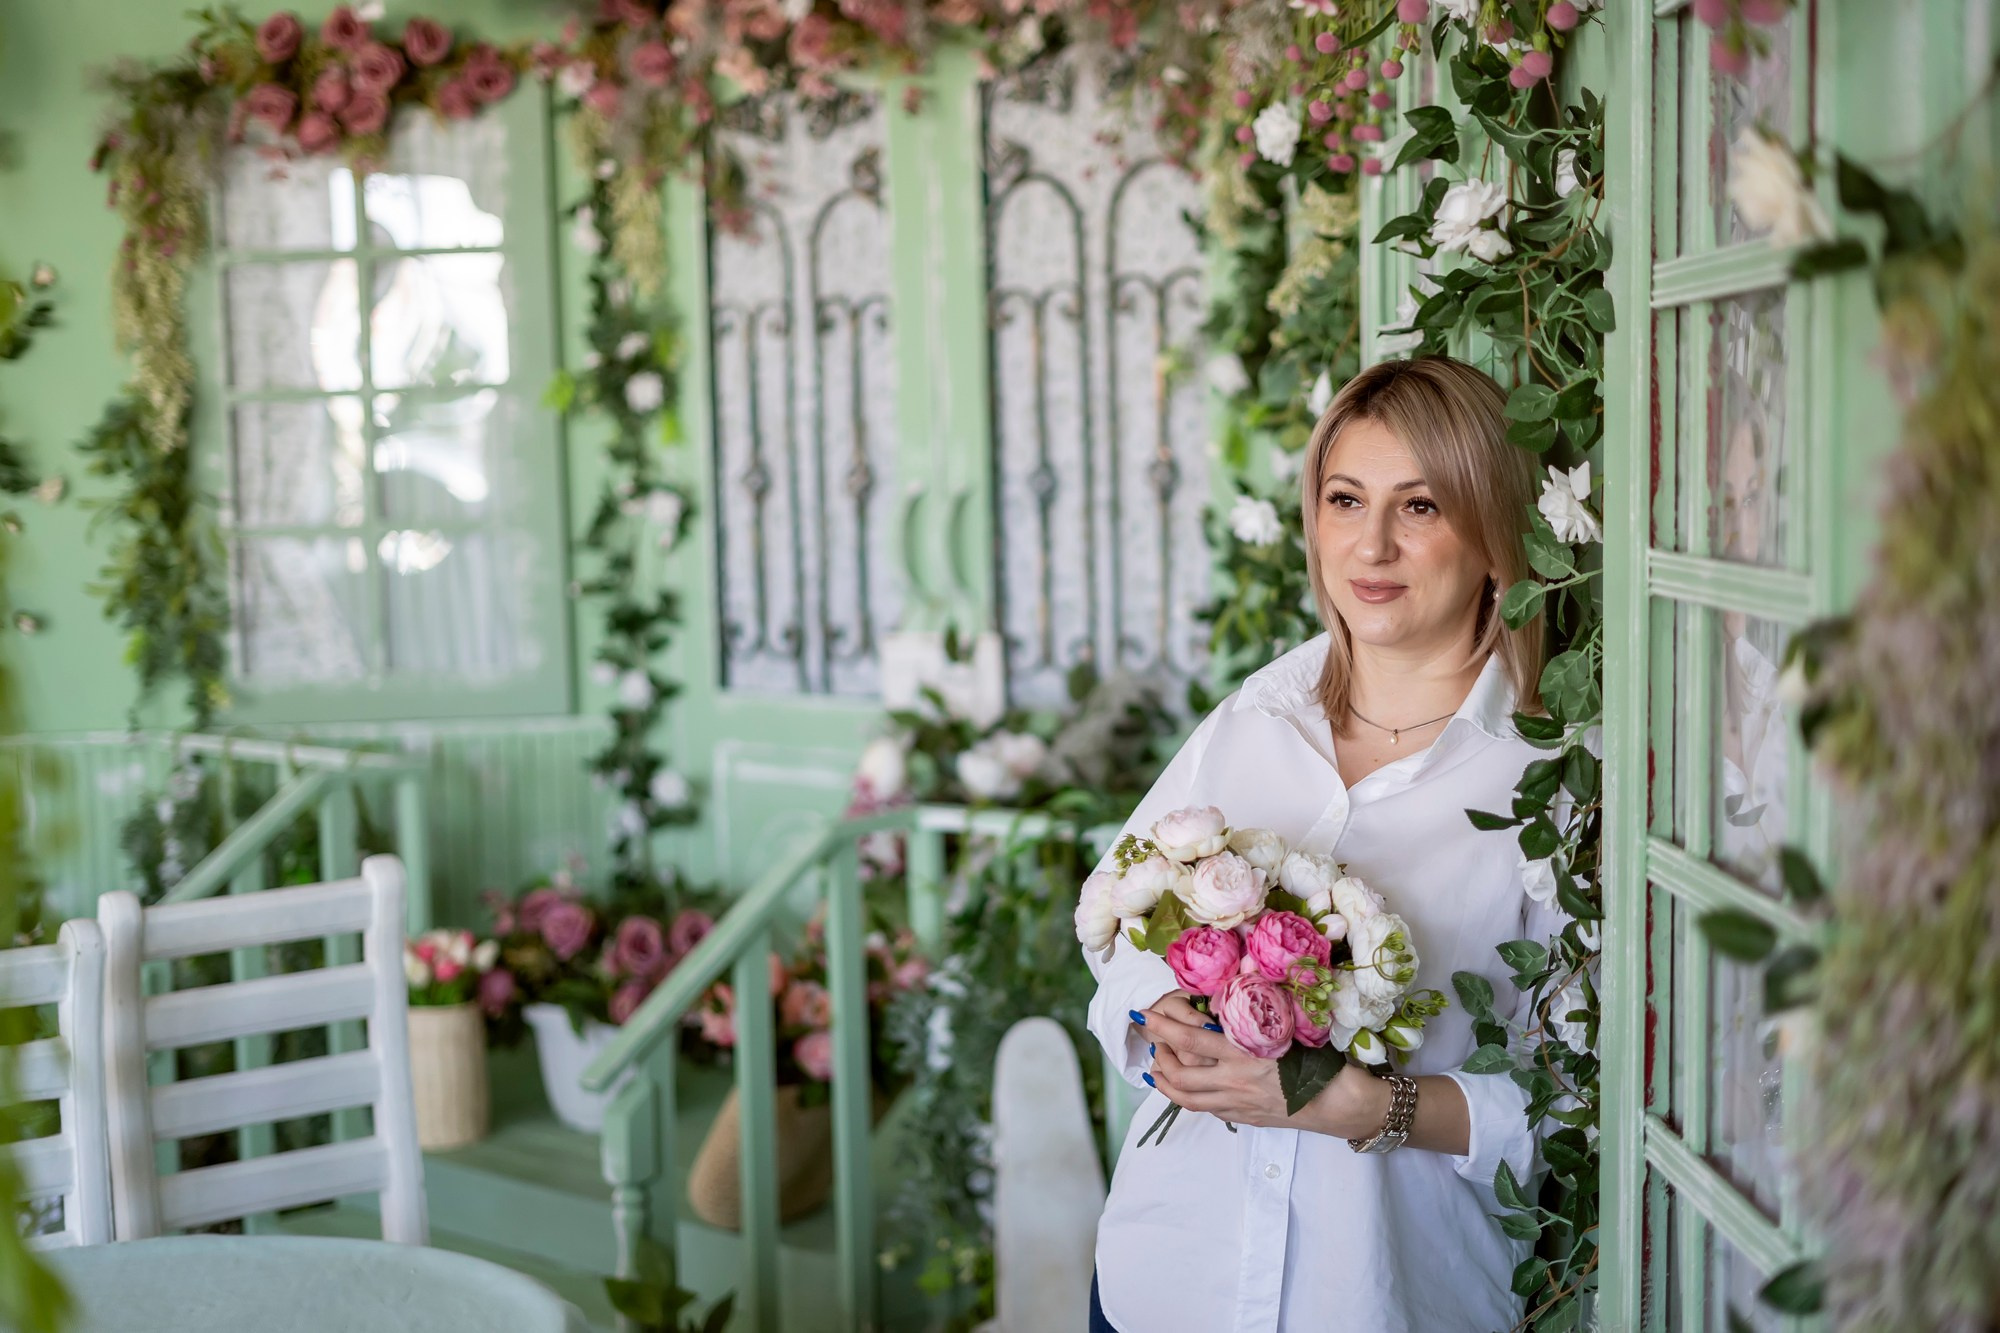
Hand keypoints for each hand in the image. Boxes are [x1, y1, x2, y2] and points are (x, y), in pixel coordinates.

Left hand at [1142, 999, 1391, 1136]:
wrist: (1338, 1103)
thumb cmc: (1318, 1057)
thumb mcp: (1284, 1028)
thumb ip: (1249, 1017)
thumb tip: (1217, 1001)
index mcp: (1244, 1054)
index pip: (1190, 1039)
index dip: (1162, 1026)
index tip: (1144, 1013)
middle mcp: (1234, 1081)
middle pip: (1178, 1072)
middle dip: (1157, 1053)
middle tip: (1150, 1036)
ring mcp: (1237, 1104)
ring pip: (1185, 1097)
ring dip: (1165, 1079)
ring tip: (1157, 1065)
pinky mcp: (1242, 1118)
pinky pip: (1205, 1108)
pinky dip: (1187, 1096)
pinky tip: (1184, 1085)